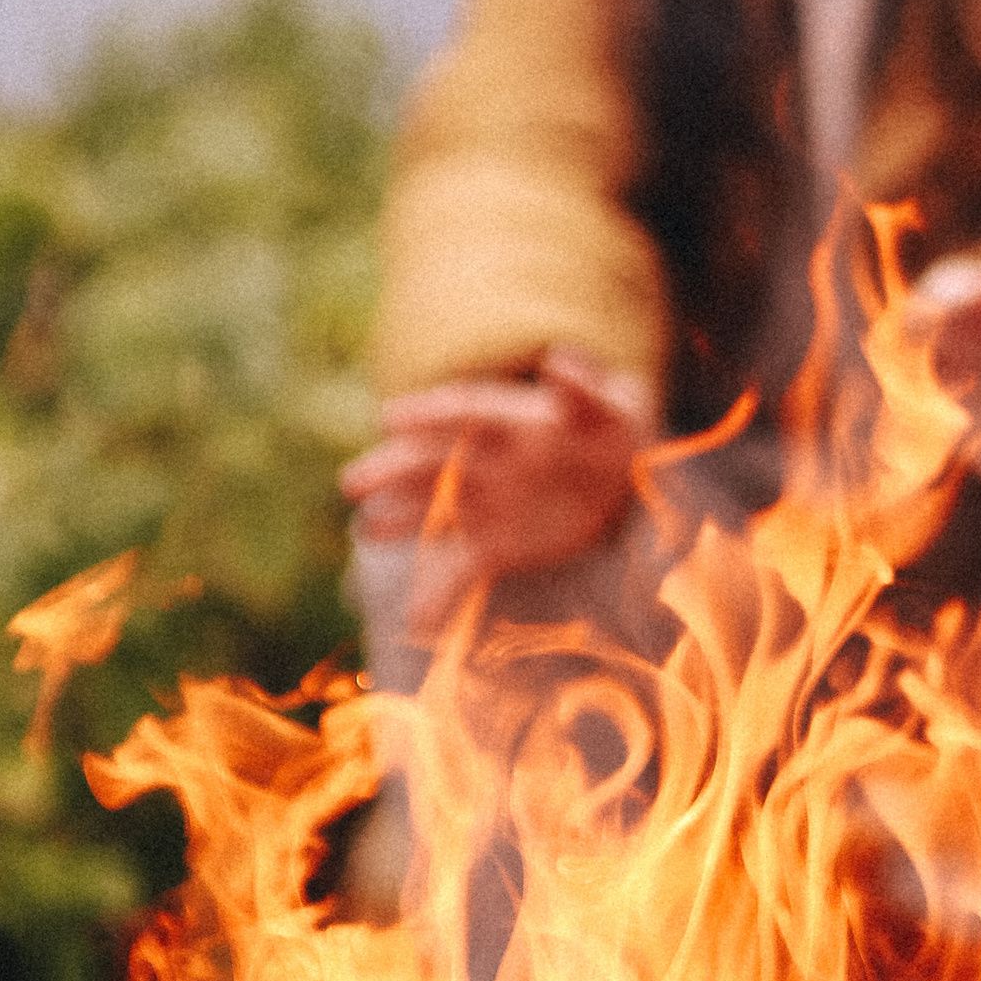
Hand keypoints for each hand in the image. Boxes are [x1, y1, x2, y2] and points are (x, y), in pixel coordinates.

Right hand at [339, 354, 654, 636]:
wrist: (628, 480)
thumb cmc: (616, 429)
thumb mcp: (612, 404)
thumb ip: (585, 387)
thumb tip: (557, 362)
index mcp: (510, 419)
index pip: (461, 412)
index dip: (426, 413)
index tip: (389, 417)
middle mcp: (486, 460)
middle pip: (432, 461)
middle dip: (394, 470)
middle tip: (353, 482)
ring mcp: (486, 503)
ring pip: (433, 510)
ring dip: (400, 519)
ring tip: (366, 528)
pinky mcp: (495, 546)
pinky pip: (459, 569)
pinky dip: (438, 594)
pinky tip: (417, 618)